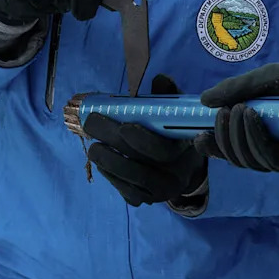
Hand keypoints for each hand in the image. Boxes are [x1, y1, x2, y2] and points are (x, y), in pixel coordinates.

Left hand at [84, 75, 207, 207]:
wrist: (183, 164)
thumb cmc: (175, 131)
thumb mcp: (176, 111)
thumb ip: (168, 96)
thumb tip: (159, 80)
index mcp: (186, 152)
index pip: (162, 152)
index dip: (143, 141)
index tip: (124, 126)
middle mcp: (176, 177)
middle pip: (140, 169)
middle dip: (114, 145)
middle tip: (92, 124)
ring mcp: (160, 192)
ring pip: (131, 182)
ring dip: (108, 162)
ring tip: (94, 146)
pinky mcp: (145, 199)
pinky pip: (126, 191)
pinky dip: (110, 176)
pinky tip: (101, 161)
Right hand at [194, 59, 278, 171]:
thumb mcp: (262, 79)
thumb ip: (234, 89)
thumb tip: (204, 101)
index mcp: (254, 131)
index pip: (227, 147)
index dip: (212, 146)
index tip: (199, 137)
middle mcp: (266, 146)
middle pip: (236, 158)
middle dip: (224, 138)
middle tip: (224, 113)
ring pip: (251, 162)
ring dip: (239, 138)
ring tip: (240, 110)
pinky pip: (272, 160)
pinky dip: (257, 141)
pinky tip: (253, 121)